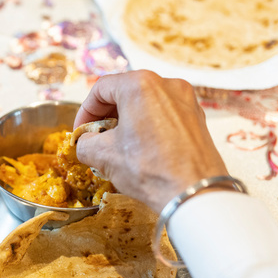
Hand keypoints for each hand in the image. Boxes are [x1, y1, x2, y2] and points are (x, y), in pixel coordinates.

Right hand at [73, 70, 227, 212]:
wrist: (192, 193)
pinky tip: (140, 150)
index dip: (85, 111)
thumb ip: (85, 143)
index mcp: (140, 85)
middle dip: (105, 117)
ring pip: (145, 104)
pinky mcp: (196, 118)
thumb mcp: (103, 156)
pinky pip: (163, 115)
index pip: (101, 89)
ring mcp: (185, 100)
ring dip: (126, 123)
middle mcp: (166, 85)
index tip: (81, 131)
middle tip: (96, 139)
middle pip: (124, 93)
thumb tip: (85, 143)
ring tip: (117, 147)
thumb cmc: (149, 169)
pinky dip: (147, 127)